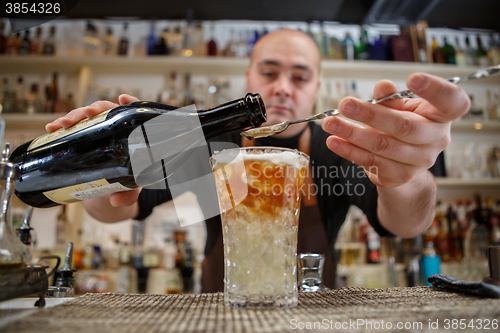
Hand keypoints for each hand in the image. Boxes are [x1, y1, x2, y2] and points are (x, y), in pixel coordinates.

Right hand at [46, 94, 141, 208]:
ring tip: (62, 124)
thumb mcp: (131, 185)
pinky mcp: (83, 136)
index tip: (123, 99)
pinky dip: (61, 126)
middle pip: (106, 110)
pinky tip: (52, 128)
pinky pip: (73, 128)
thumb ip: (129, 192)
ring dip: (73, 116)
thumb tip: (118, 200)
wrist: (112, 187)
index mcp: (132, 133)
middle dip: (93, 109)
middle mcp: (115, 127)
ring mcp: (98, 130)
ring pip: (86, 117)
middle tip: (86, 114)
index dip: (130, 103)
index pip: (133, 113)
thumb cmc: (129, 180)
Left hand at [321, 73, 469, 187]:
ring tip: (330, 123)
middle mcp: (437, 139)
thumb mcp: (401, 106)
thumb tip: (382, 88)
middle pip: (404, 126)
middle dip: (370, 114)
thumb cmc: (403, 124)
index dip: (436, 89)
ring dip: (352, 133)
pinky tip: (334, 141)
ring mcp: (420, 161)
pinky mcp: (400, 176)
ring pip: (382, 146)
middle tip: (344, 104)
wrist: (403, 163)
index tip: (412, 78)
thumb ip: (392, 97)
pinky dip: (350, 151)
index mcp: (442, 116)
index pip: (452, 102)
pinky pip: (372, 162)